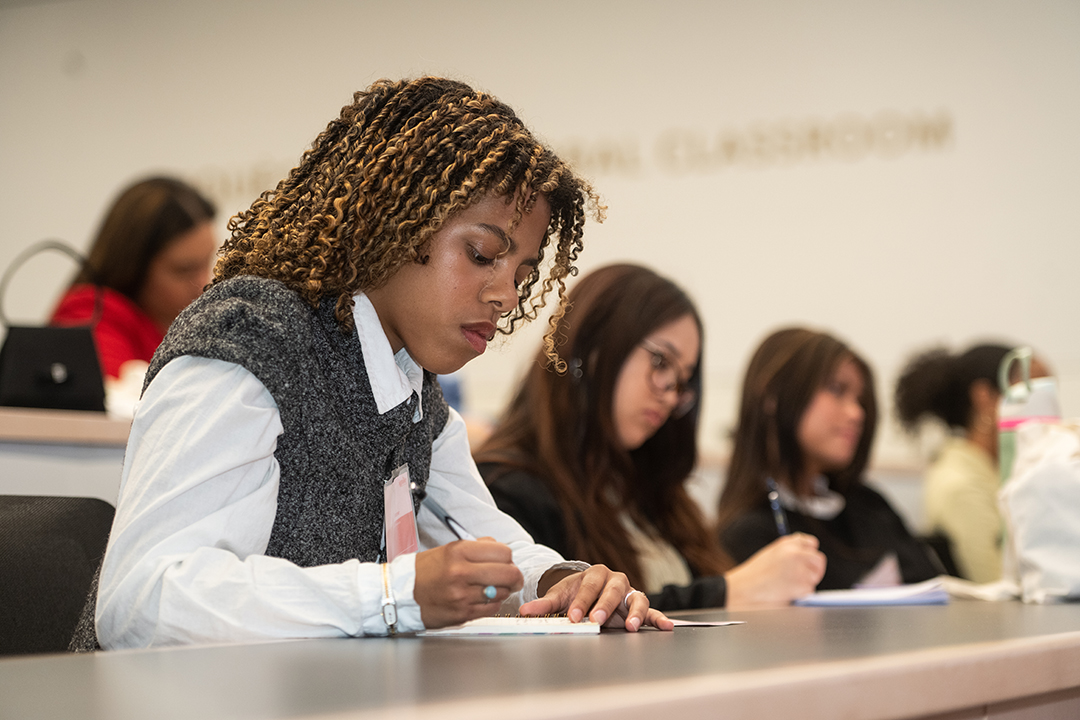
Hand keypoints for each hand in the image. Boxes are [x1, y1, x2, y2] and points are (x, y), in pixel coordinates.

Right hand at [414, 537, 523, 627]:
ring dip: (502, 591)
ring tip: (491, 588)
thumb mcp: (449, 549)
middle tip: (512, 578)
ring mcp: (462, 595)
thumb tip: (502, 551)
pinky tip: (482, 599)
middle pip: (508, 573)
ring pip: (502, 592)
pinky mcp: (462, 613)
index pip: (503, 552)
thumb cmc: (424, 571)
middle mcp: (461, 572)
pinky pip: (491, 609)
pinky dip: (492, 604)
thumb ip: (477, 548)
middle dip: (514, 576)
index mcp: (459, 551)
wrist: (400, 594)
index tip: (506, 562)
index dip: (508, 558)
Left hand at [519, 565, 673, 631]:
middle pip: (612, 590)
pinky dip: (658, 618)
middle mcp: (615, 579)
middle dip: (604, 606)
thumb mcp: (560, 597)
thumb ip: (545, 604)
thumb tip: (524, 610)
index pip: (588, 587)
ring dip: (634, 612)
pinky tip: (666, 626)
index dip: (581, 602)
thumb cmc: (577, 593)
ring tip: (631, 626)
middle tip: (597, 620)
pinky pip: (651, 610)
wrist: (590, 590)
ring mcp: (629, 591)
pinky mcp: (638, 605)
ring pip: (636, 597)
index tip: (574, 617)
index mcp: (594, 574)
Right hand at [724, 532, 825, 608]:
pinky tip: (785, 592)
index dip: (809, 552)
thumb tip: (806, 558)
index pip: (811, 542)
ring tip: (787, 586)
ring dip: (806, 583)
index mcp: (787, 543)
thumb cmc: (754, 575)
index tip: (807, 560)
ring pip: (815, 576)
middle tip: (804, 577)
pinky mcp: (803, 585)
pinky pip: (810, 590)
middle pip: (819, 559)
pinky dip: (801, 594)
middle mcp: (796, 553)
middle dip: (815, 569)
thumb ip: (789, 552)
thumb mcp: (771, 554)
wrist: (744, 589)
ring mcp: (801, 569)